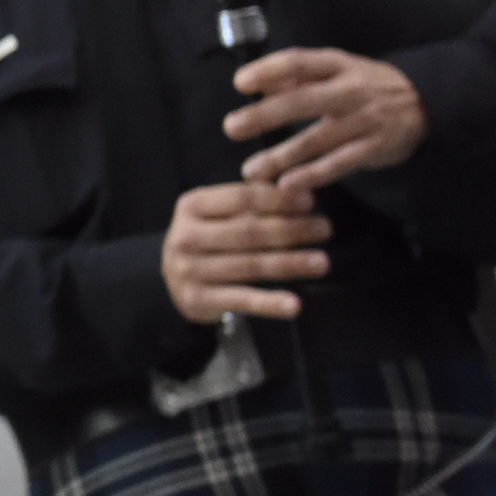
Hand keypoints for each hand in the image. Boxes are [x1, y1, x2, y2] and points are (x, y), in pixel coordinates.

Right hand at [163, 180, 333, 321]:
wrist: (170, 279)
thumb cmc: (206, 239)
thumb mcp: (216, 213)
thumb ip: (250, 202)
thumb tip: (300, 190)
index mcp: (192, 206)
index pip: (241, 198)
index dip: (277, 199)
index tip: (310, 202)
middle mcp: (185, 236)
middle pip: (248, 231)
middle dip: (291, 229)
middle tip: (325, 229)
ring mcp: (189, 270)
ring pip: (250, 266)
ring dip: (290, 263)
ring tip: (323, 262)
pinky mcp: (197, 300)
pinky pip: (241, 300)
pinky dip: (270, 304)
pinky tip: (295, 305)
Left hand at [226, 48, 428, 192]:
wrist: (425, 102)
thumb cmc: (365, 84)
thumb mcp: (337, 69)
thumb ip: (298, 77)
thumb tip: (259, 86)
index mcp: (337, 64)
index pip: (299, 62)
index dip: (269, 71)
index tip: (240, 83)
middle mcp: (351, 90)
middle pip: (303, 102)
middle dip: (265, 116)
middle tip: (232, 128)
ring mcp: (364, 120)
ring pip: (317, 139)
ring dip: (281, 156)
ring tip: (251, 170)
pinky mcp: (374, 148)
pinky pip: (339, 164)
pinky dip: (313, 176)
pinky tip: (288, 185)